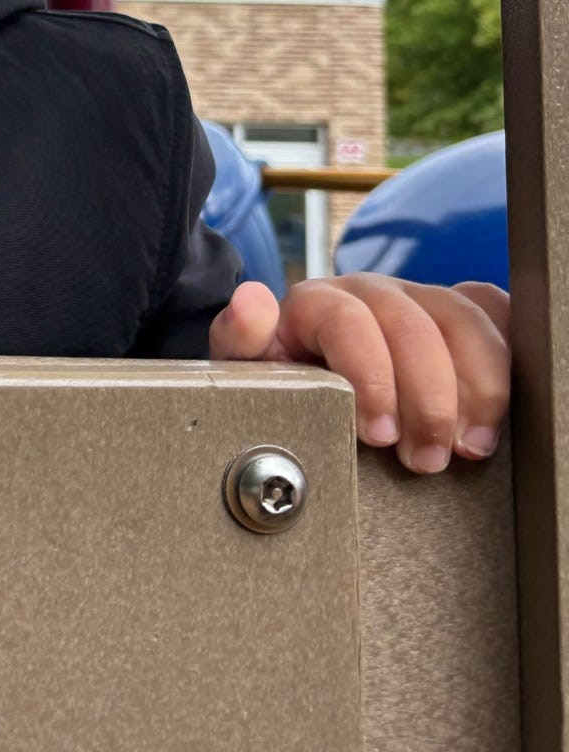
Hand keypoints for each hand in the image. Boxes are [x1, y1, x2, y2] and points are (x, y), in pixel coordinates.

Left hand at [209, 274, 510, 473]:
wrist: (303, 383)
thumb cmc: (278, 382)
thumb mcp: (248, 370)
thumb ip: (242, 339)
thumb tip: (251, 301)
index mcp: (316, 301)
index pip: (347, 320)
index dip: (370, 376)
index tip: (380, 435)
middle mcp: (370, 292)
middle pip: (413, 325)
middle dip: (427, 399)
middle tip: (427, 460)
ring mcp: (417, 298)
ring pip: (463, 319)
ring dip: (477, 386)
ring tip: (470, 448)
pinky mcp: (455, 316)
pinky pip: (495, 315)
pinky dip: (508, 355)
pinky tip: (505, 407)